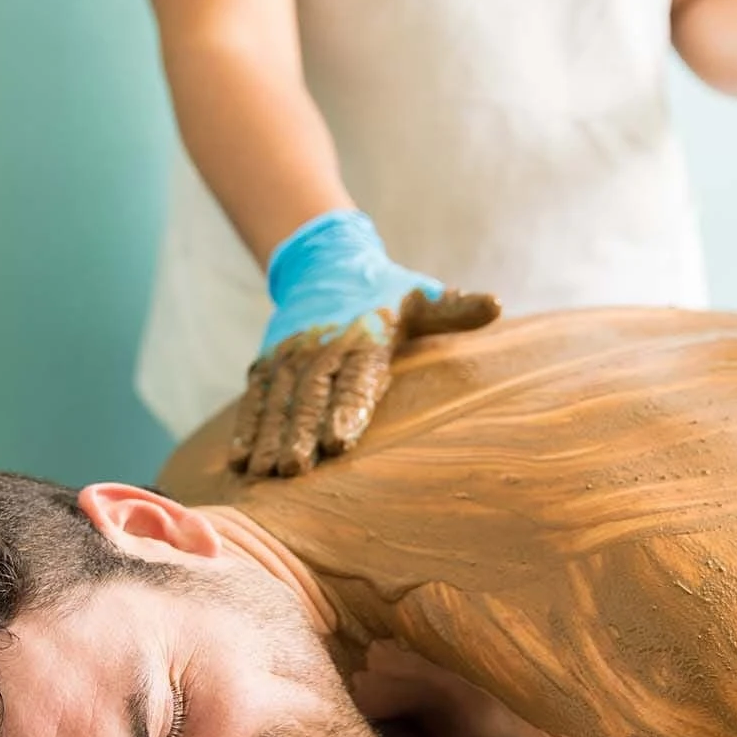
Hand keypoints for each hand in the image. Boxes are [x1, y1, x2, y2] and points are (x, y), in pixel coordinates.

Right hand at [228, 211, 498, 476]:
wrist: (325, 262)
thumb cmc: (386, 292)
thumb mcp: (422, 296)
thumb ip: (455, 309)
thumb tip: (497, 304)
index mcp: (364, 339)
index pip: (356, 378)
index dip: (347, 409)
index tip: (338, 440)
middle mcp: (322, 349)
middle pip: (310, 396)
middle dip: (300, 433)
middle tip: (295, 469)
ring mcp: (290, 357)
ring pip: (278, 402)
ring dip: (269, 438)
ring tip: (265, 474)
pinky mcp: (267, 363)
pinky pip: (254, 399)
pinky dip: (245, 428)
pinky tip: (239, 460)